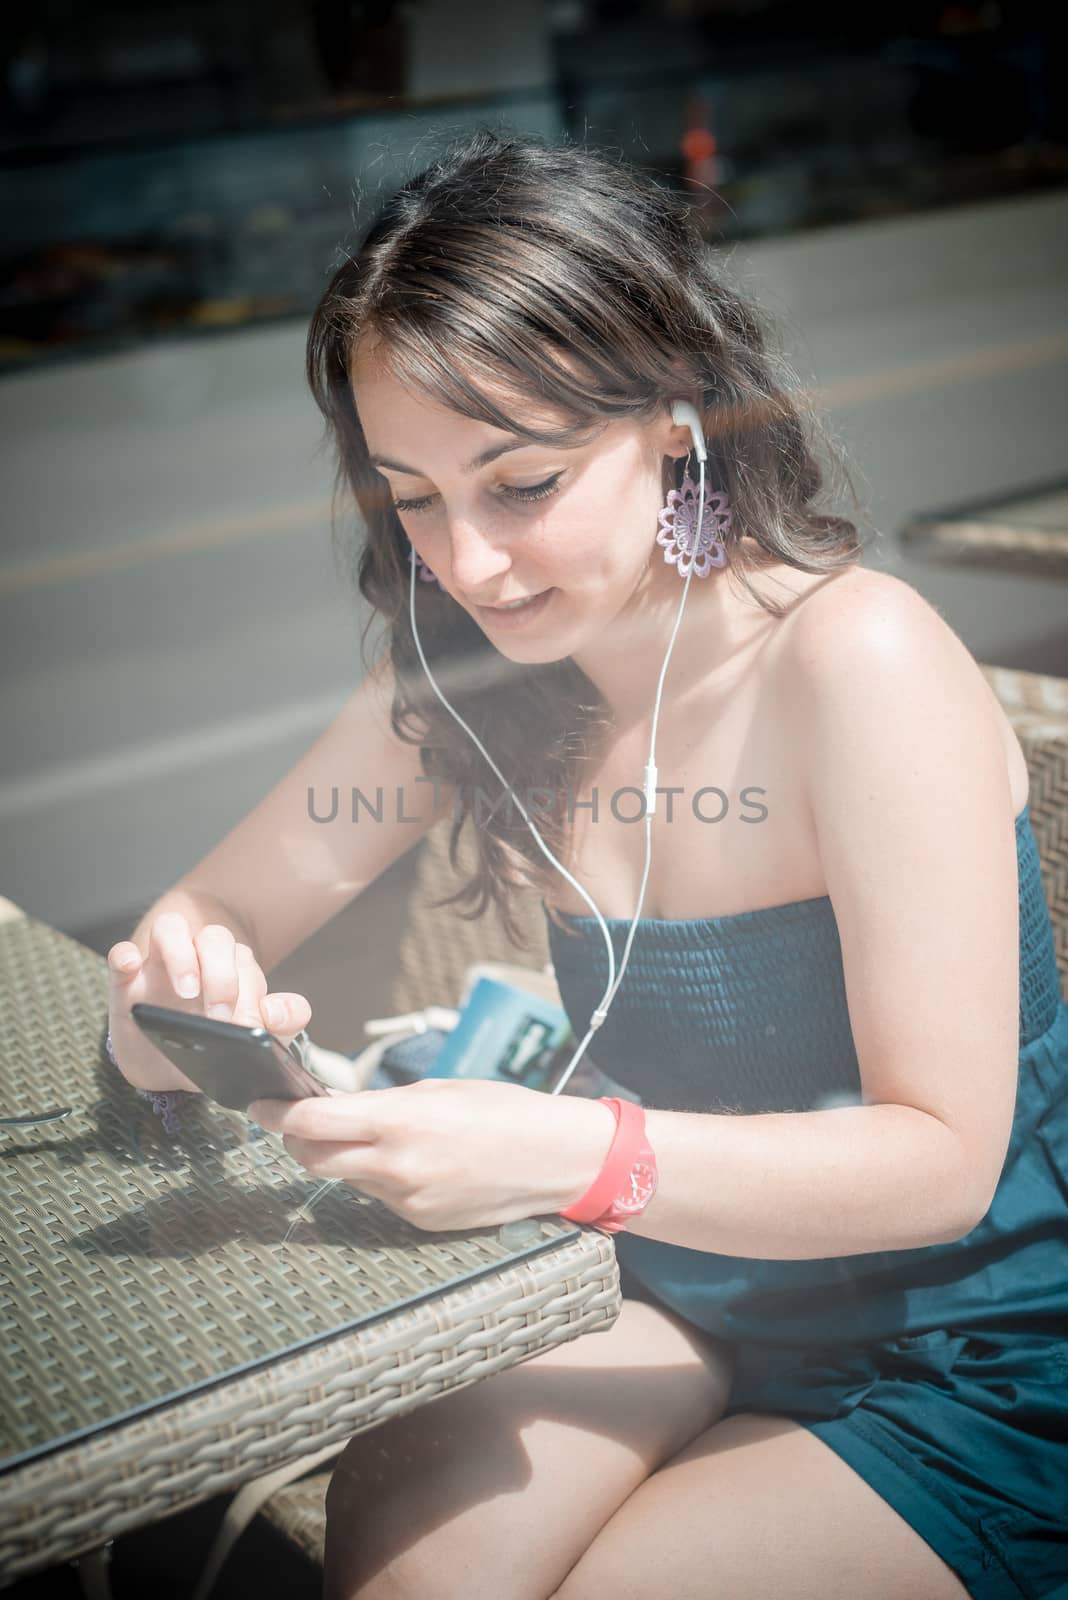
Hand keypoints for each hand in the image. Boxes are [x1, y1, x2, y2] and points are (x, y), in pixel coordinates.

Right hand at [107, 911, 311, 1092]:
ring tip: (187, 991)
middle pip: (214, 939)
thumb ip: (281, 1024)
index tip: (249, 1026)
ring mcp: (159, 967)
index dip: (251, 991)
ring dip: (181, 956)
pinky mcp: (126, 984)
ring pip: (171, 930)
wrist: (169, 1073)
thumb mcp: (253, 1042)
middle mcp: (198, 960)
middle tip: (221, 1018)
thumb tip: (275, 1011)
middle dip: (222, 977)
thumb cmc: (216, 1048)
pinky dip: (124, 956)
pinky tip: (130, 965)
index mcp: (232, 970)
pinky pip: (120, 955)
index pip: (244, 961)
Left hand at [248, 1078, 616, 1231]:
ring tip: (372, 1137)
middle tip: (298, 1122)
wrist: (556, 1159)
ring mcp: (408, 1200)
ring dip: (344, 1159)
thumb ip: (383, 1103)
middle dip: (298, 1140)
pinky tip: (411, 1162)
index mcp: (401, 1120)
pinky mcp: (420, 1222)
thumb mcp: (439, 1090)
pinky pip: (381, 1198)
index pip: (315, 1121)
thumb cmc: (504, 1110)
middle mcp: (397, 1166)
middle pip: (314, 1159)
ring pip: (348, 1180)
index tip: (260, 1104)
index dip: (278, 1113)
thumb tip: (336, 1107)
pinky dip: (379, 1178)